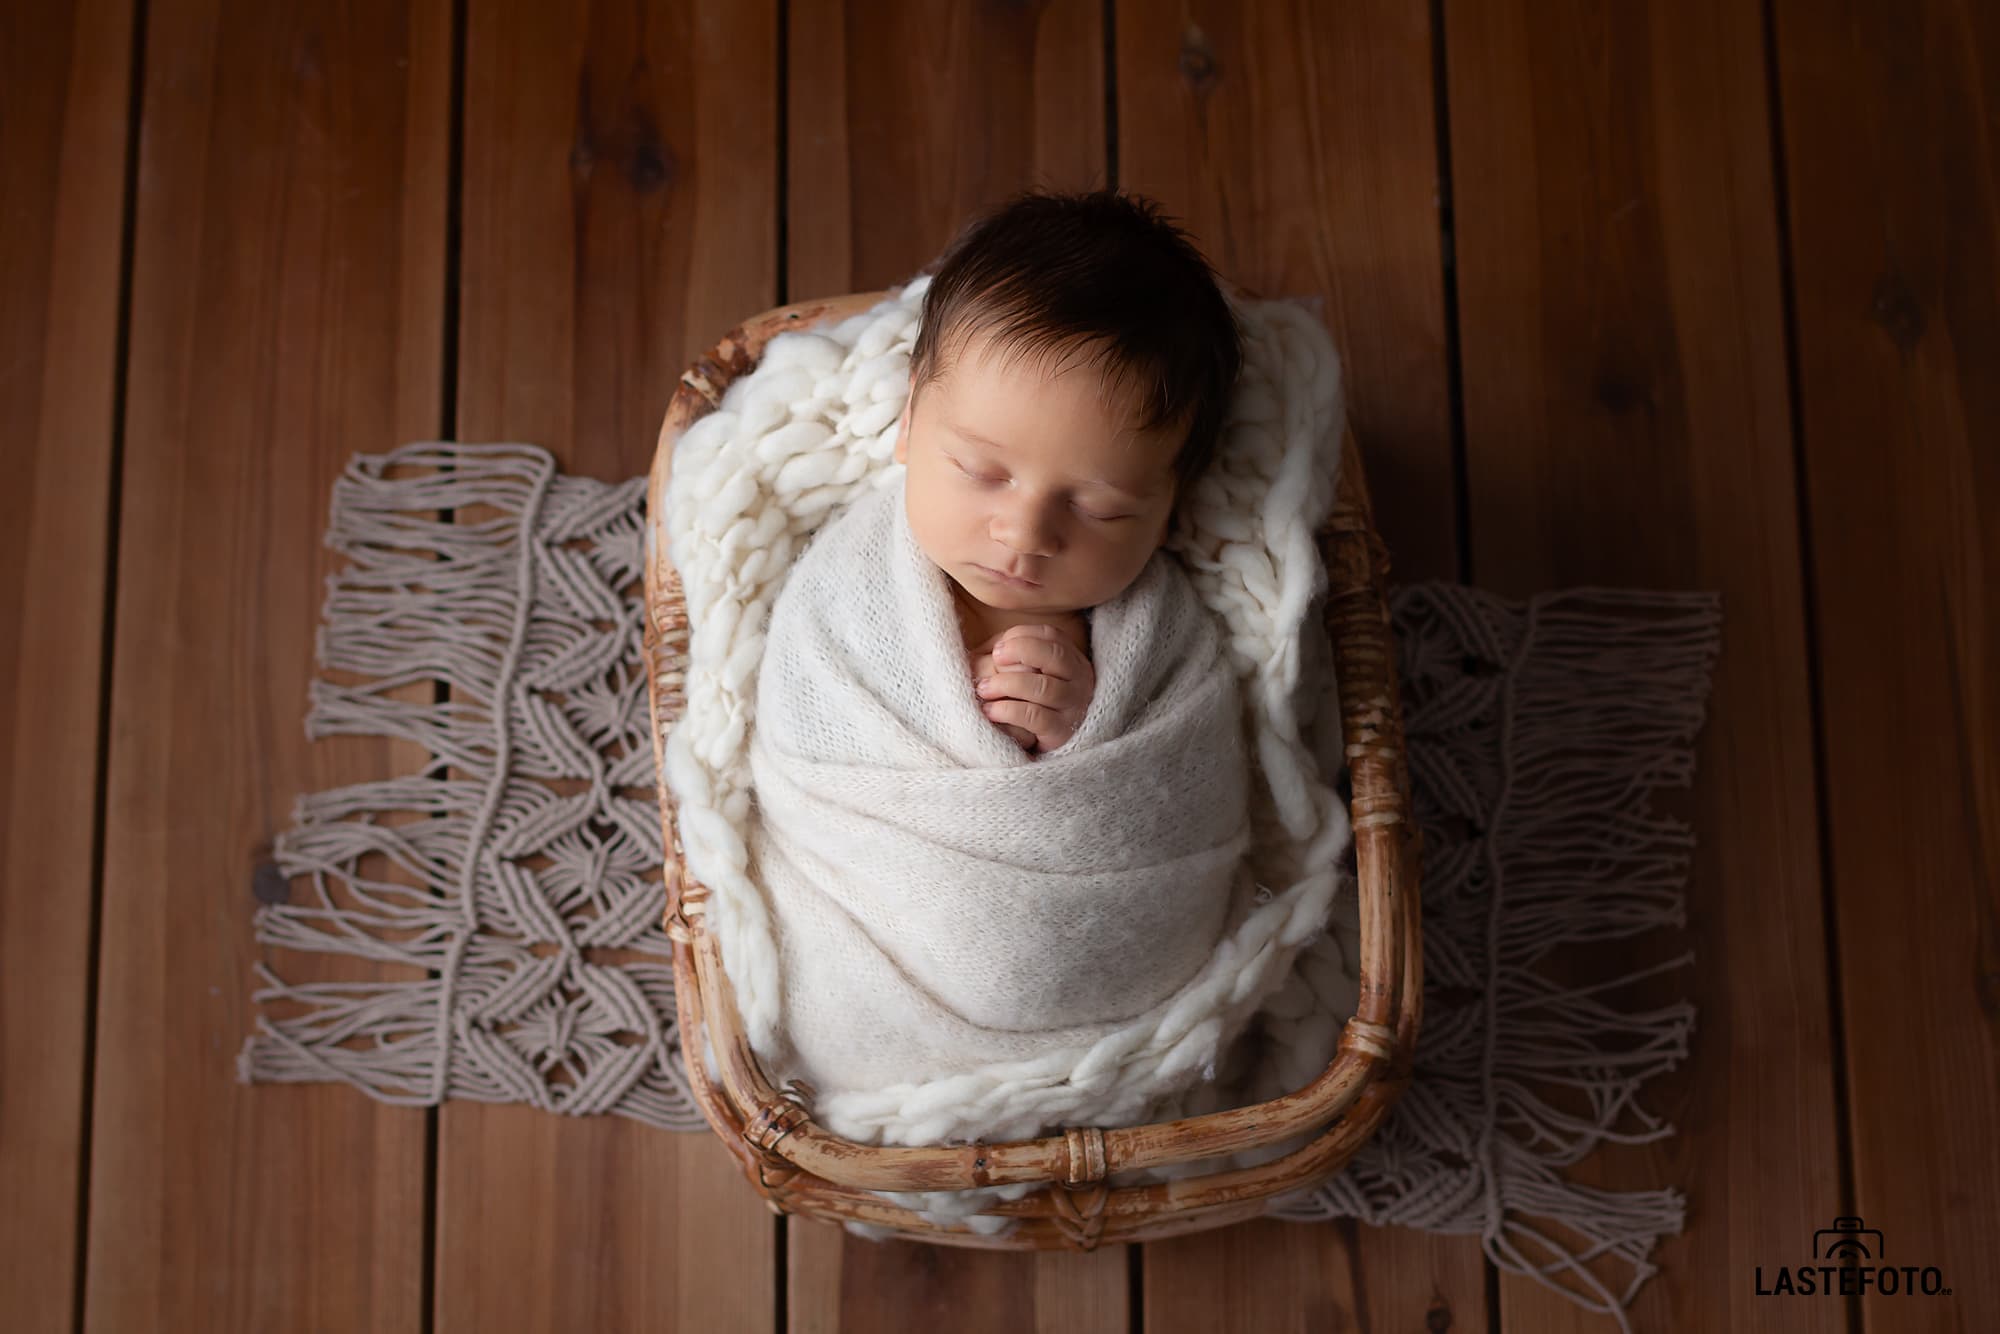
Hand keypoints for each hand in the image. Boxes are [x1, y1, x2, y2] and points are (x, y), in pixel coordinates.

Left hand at [970, 621, 1094, 755]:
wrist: (1042, 744)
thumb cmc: (1025, 699)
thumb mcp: (1021, 669)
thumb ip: (1010, 653)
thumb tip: (995, 648)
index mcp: (1069, 658)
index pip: (1050, 635)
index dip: (1022, 636)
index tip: (997, 648)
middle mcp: (1078, 678)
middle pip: (1054, 655)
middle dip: (1021, 651)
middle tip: (995, 659)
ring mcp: (1073, 706)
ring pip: (1043, 687)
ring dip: (1007, 684)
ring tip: (983, 689)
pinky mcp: (1060, 731)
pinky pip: (1035, 717)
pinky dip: (1008, 710)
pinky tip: (990, 711)